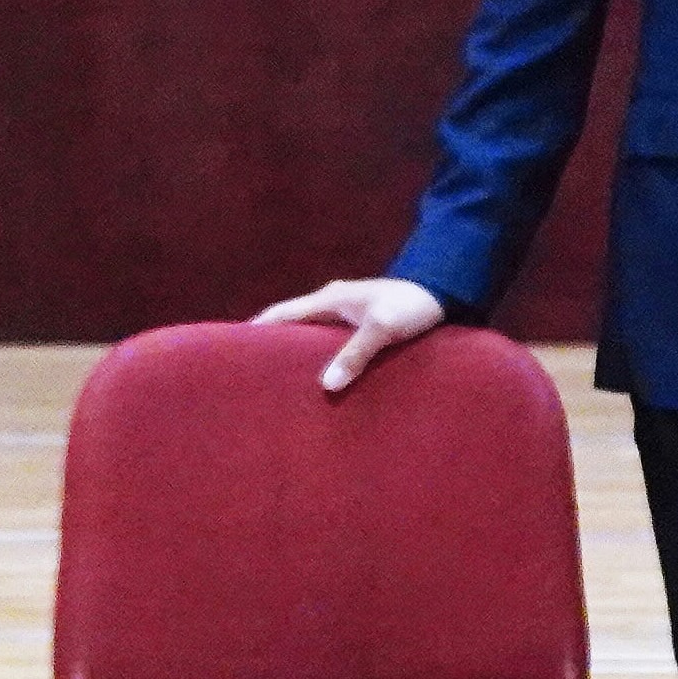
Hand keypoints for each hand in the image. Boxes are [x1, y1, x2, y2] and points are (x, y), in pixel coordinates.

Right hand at [254, 274, 447, 392]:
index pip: (283, 314)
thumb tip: (327, 386)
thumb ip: (355, 355)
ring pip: (313, 335)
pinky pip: (333, 343)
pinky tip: (323, 378)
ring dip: (300, 354)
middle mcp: (333, 304)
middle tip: (255, 375)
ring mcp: (348, 314)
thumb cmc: (412, 305)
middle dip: (275, 346)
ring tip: (284, 384)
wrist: (444, 292)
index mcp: (330, 299)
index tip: (234, 350)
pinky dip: (323, 357)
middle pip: (294, 326)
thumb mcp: (383, 329)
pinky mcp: (363, 326)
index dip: (259, 330)